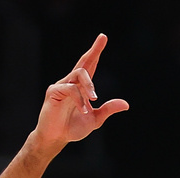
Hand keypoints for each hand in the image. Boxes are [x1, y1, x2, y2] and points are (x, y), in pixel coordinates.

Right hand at [31, 34, 128, 153]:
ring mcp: (62, 86)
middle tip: (103, 38)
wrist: (56, 138)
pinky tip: (84, 109)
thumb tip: (126, 104)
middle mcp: (71, 82)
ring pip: (79, 73)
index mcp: (81, 87)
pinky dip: (79, 99)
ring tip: (94, 99)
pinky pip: (70, 89)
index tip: (103, 37)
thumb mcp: (95, 119)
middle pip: (83, 62)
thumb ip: (108, 110)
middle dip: (94, 49)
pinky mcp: (53, 92)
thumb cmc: (72, 128)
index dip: (96, 51)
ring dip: (90, 85)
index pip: (90, 65)